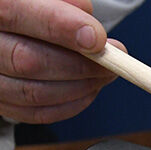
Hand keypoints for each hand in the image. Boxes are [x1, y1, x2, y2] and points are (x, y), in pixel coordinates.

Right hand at [0, 0, 124, 123]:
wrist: (11, 28)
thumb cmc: (31, 10)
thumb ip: (63, 1)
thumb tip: (88, 24)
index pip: (15, 13)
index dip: (60, 27)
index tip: (97, 39)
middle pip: (27, 60)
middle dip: (80, 65)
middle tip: (113, 61)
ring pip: (34, 91)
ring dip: (81, 86)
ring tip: (105, 74)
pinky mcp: (1, 101)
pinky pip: (36, 113)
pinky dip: (70, 104)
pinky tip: (89, 89)